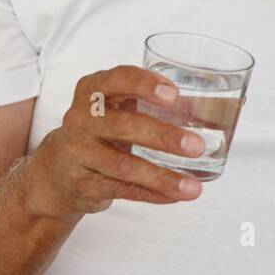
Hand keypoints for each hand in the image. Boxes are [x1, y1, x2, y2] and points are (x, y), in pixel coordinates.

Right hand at [26, 65, 208, 222]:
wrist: (55, 170)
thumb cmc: (100, 129)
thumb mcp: (119, 108)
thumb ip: (158, 104)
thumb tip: (219, 107)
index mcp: (92, 90)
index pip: (117, 79)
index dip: (145, 84)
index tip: (174, 95)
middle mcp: (81, 118)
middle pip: (124, 125)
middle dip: (164, 136)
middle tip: (197, 146)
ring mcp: (78, 153)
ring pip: (124, 166)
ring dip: (163, 177)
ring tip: (192, 187)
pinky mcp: (82, 183)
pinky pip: (122, 189)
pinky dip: (152, 194)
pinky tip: (175, 195)